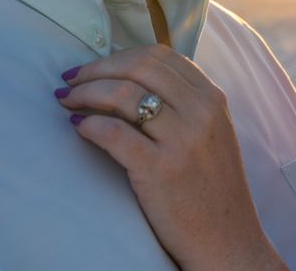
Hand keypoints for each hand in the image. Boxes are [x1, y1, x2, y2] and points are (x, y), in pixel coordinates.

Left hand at [55, 44, 287, 270]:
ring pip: (123, 94)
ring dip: (86, 93)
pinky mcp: (160, 170)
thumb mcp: (212, 133)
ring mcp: (182, 140)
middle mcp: (201, 112)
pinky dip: (90, 125)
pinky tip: (79, 128)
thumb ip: (185, 103)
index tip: (94, 66)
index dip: (119, 55)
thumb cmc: (212, 189)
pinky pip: (114, 133)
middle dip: (97, 68)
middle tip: (72, 80)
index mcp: (212, 98)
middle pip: (138, 67)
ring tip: (67, 102)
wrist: (228, 241)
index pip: (160, 56)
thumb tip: (131, 78)